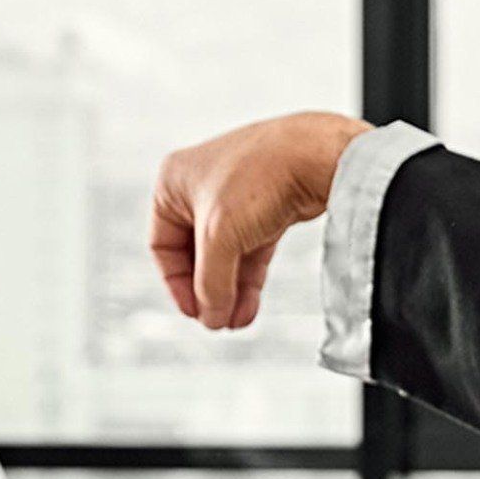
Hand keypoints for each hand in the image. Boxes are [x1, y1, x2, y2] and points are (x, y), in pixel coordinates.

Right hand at [149, 111, 372, 330]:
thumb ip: (210, 283)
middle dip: (208, 290)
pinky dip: (249, 279)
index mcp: (173, 183)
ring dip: (229, 290)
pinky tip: (250, 308)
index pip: (162, 246)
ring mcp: (236, 196)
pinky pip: (250, 250)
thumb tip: (212, 319)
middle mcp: (200, 186)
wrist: (318, 156)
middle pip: (195, 253)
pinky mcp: (267, 207)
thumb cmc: (260, 180)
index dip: (176, 285)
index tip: (195, 313)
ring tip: (236, 322)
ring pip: (226, 255)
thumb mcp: (221, 239)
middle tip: (218, 322)